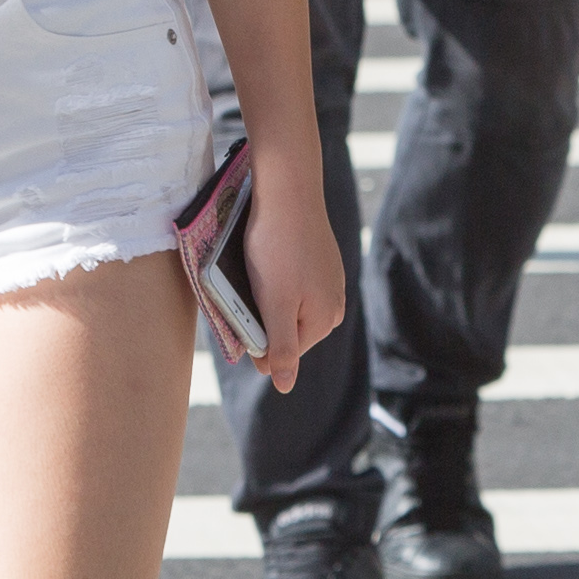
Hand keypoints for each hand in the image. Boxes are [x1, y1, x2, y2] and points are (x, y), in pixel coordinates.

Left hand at [234, 169, 347, 395]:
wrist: (288, 191)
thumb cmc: (278, 247)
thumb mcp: (275, 303)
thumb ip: (282, 348)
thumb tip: (285, 387)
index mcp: (325, 319)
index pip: (283, 352)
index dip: (257, 336)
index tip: (244, 310)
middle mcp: (334, 303)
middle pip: (286, 329)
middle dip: (264, 315)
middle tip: (248, 288)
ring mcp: (329, 280)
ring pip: (287, 304)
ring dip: (267, 295)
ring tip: (257, 270)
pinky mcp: (320, 260)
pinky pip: (293, 282)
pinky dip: (275, 276)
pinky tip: (266, 256)